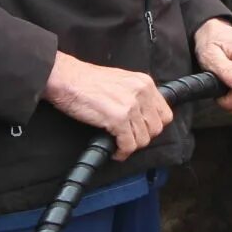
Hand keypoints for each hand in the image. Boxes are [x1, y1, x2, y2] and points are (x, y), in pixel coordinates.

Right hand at [43, 53, 172, 160]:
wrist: (66, 78)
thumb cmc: (87, 80)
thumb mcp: (121, 81)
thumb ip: (135, 95)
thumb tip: (142, 116)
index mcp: (144, 83)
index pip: (165, 114)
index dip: (153, 126)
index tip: (141, 130)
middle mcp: (141, 93)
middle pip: (156, 129)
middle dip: (142, 138)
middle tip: (128, 139)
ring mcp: (130, 106)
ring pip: (143, 139)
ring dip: (130, 146)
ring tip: (120, 145)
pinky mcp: (118, 118)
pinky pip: (128, 145)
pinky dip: (122, 152)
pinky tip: (115, 151)